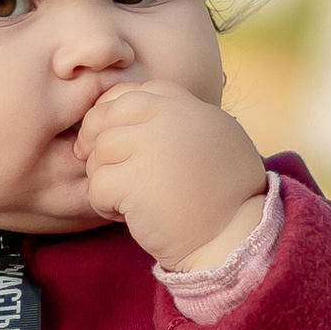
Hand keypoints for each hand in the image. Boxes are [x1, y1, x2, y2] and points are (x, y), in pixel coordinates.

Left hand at [77, 80, 266, 270]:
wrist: (235, 235)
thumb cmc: (225, 194)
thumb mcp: (216, 138)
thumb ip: (180, 119)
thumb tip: (132, 112)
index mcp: (187, 106)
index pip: (132, 94)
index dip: (113, 115)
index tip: (114, 140)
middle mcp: (170, 118)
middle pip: (108, 115)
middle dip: (95, 140)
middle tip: (102, 167)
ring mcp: (152, 147)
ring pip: (99, 150)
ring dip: (103, 176)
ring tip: (126, 197)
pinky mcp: (136, 182)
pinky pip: (97, 184)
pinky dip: (104, 204)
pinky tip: (126, 215)